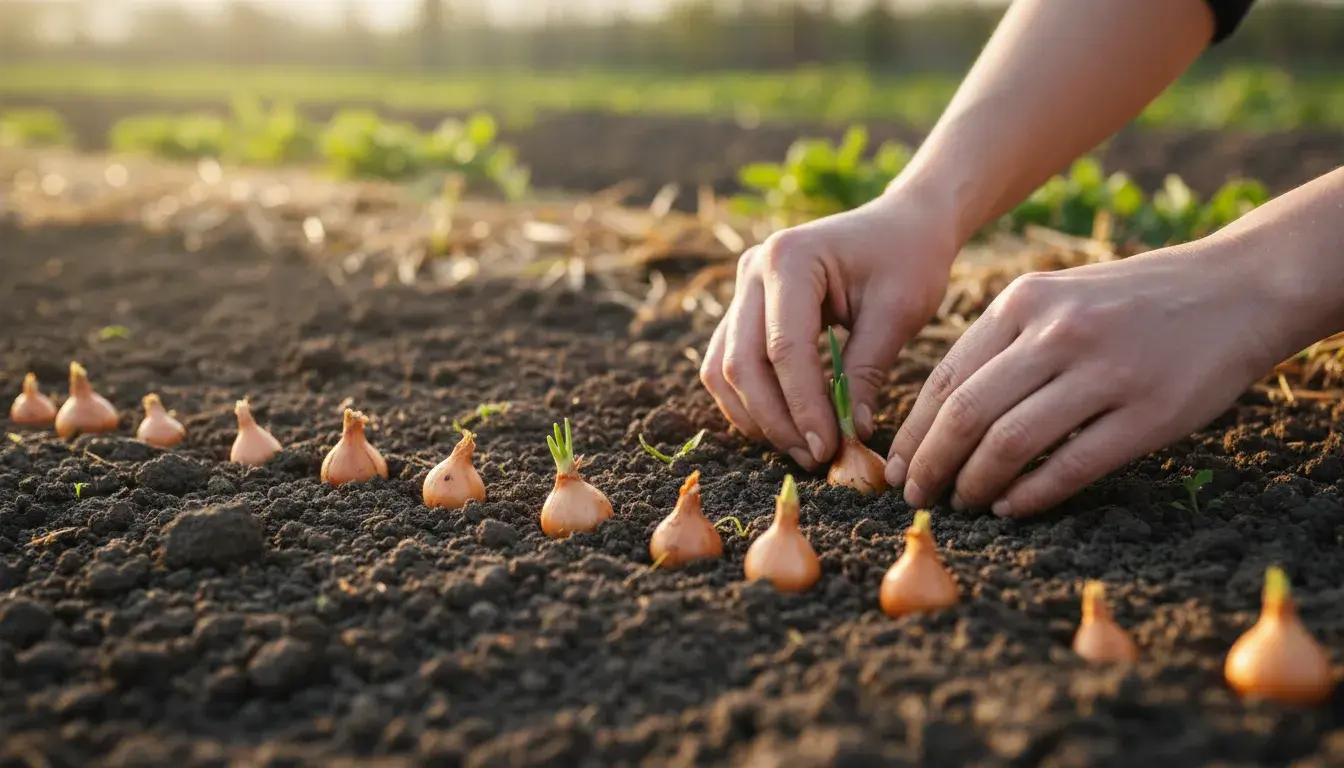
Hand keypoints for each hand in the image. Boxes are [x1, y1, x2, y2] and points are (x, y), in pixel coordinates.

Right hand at [700, 183, 960, 469]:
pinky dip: (750, 401)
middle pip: (742, 363)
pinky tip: (785, 427)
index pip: (785, 348)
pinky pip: (728, 363)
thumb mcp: (899, 312)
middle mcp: (752, 269)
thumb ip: (867, 372)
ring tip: (800, 449)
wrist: (902, 224)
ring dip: (756, 417)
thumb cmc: (908, 259)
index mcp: (790, 258)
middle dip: (776, 419)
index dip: (803, 406)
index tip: (829, 449)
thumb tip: (851, 437)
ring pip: (724, 369)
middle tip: (814, 458)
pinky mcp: (744, 307)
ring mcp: (742, 287)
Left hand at [886, 240, 1288, 517]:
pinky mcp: (1146, 413)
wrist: (1236, 288)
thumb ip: (1003, 343)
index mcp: (1023, 303)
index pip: (947, 378)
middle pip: (966, 415)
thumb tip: (939, 413)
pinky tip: (1011, 507)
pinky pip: (1071, 465)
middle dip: (932, 464)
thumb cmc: (1132, 302)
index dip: (914, 431)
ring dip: (975, 483)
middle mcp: (1056, 334)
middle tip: (917, 496)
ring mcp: (1103, 373)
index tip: (896, 466)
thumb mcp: (1058, 297)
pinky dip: (1032, 493)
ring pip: (1011, 443)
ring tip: (963, 503)